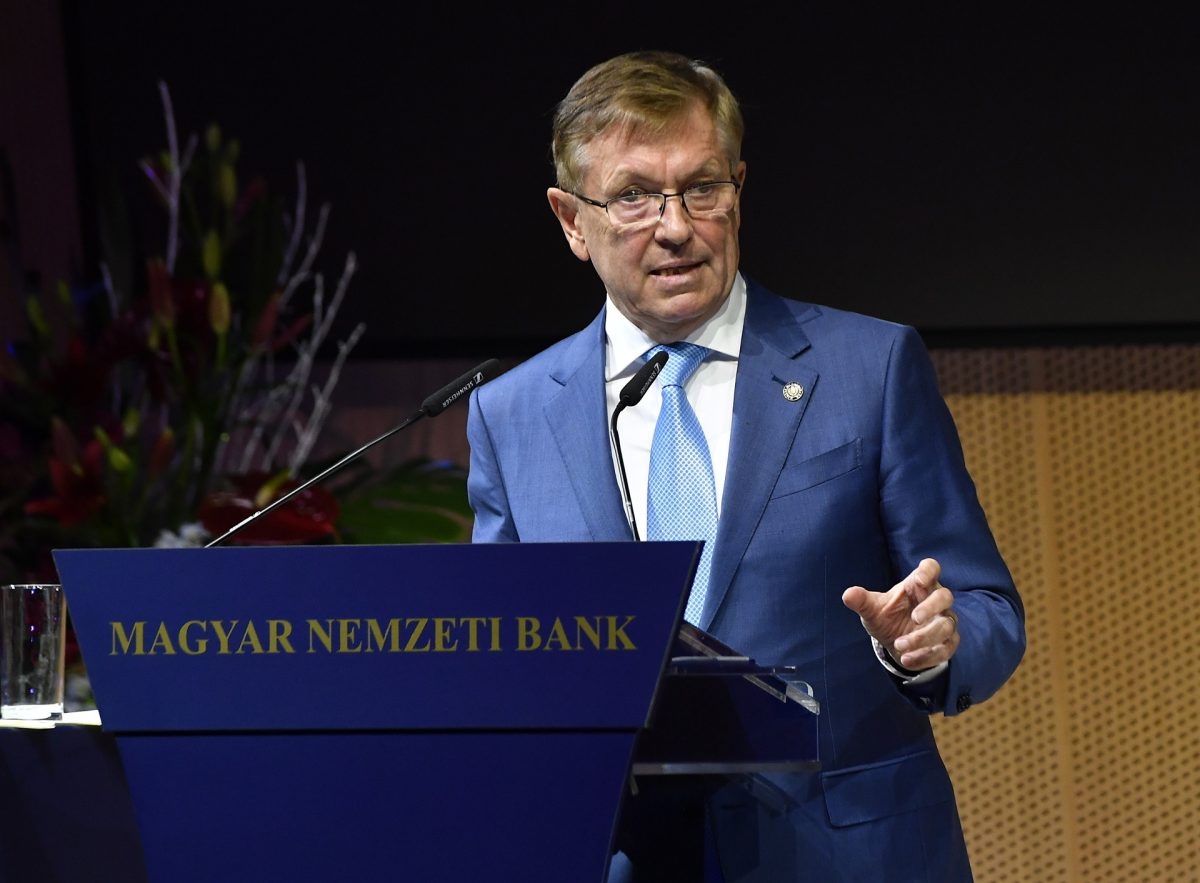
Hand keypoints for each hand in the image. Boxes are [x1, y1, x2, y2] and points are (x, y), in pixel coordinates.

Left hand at [842, 558, 959, 670]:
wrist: (894, 642)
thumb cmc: (887, 617)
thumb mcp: (872, 609)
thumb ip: (862, 601)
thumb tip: (847, 595)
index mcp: (918, 585)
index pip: (931, 569)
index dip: (928, 571)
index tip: (919, 579)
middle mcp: (936, 601)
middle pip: (945, 596)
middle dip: (931, 608)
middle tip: (914, 618)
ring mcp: (944, 621)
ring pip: (946, 626)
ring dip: (923, 638)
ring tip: (899, 645)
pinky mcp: (947, 642)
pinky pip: (945, 649)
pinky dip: (927, 656)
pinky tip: (907, 660)